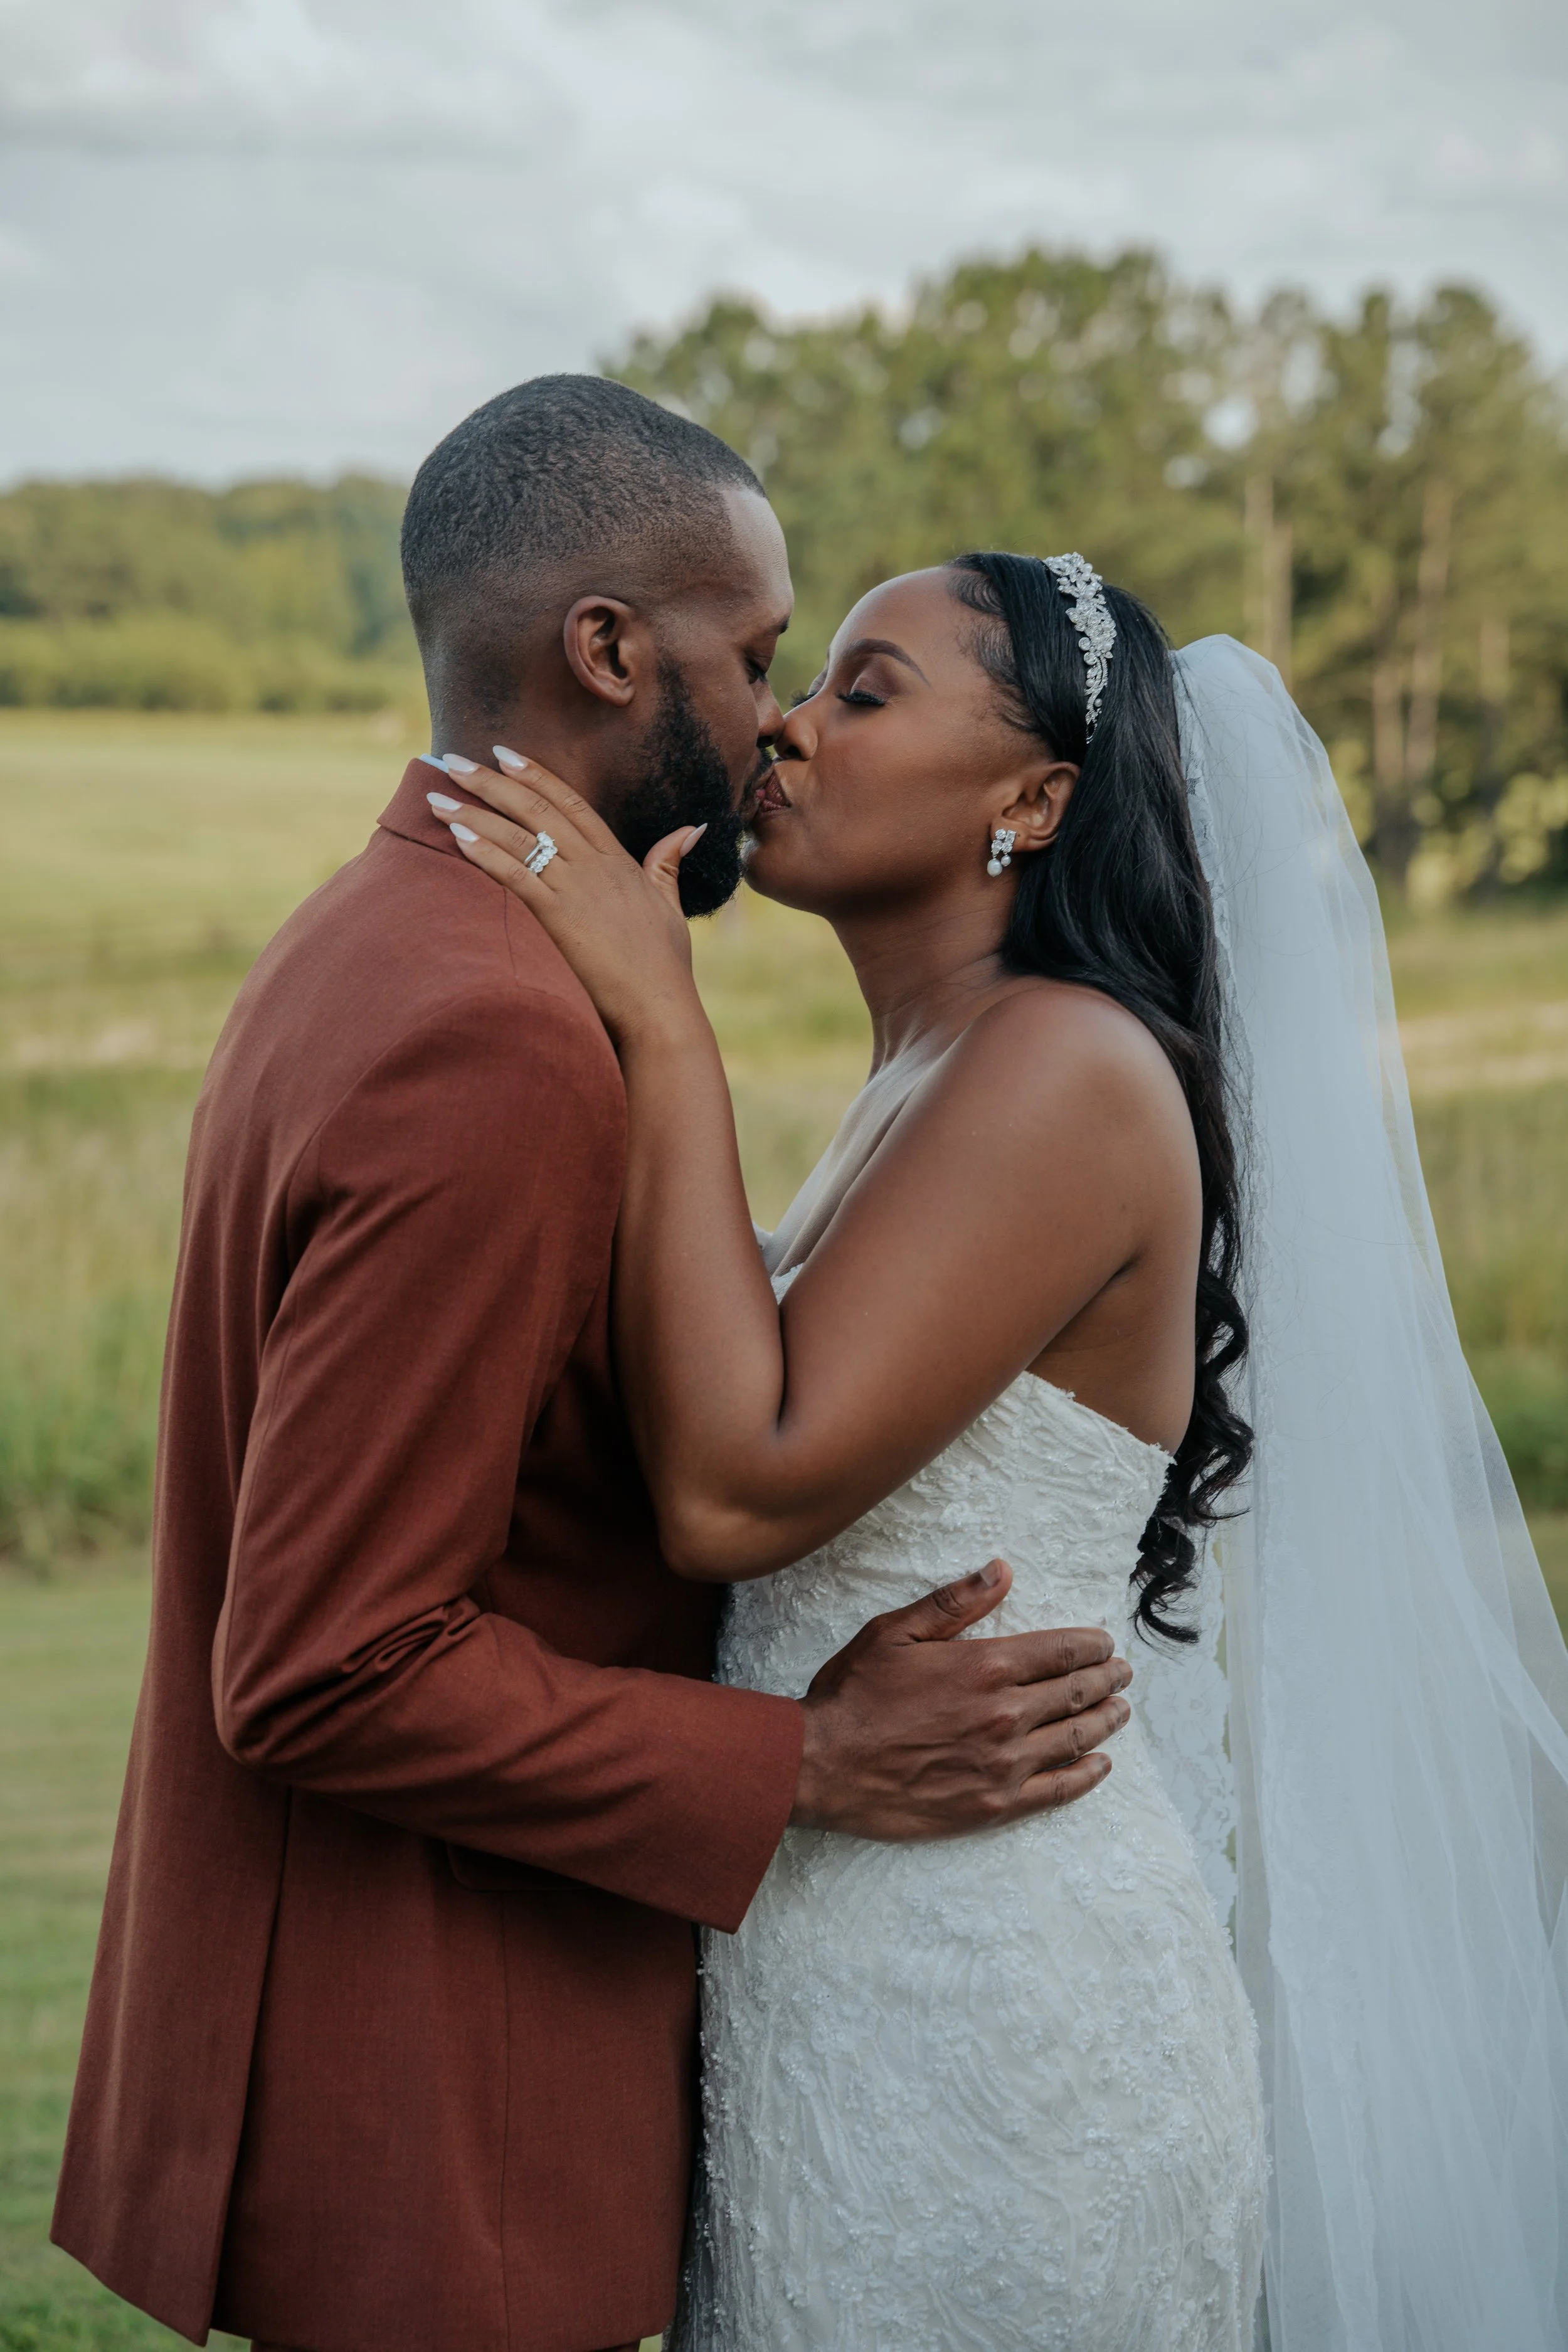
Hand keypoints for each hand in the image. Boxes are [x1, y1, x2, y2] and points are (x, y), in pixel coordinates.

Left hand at [432, 750, 704, 1047]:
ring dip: (474, 813)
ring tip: (437, 797)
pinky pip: (517, 875)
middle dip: (490, 782)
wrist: (659, 1006)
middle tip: (451, 760)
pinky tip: (457, 837)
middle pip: (536, 808)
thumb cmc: (664, 965)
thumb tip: (691, 828)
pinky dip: (486, 853)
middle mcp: (594, 865)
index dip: (535, 774)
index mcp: (618, 860)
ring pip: (519, 837)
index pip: (571, 803)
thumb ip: (667, 863)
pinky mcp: (559, 917)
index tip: (503, 753)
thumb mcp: (669, 905)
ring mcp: (576, 889)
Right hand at [790, 1559, 1131, 1838]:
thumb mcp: (895, 1632)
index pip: (1061, 1650)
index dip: (1092, 1646)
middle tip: (1123, 1674)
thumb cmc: (854, 1695)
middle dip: (1106, 1679)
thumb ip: (953, 1603)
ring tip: (1120, 1710)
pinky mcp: (994, 1804)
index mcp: (985, 1666)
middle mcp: (1004, 1714)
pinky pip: (1057, 1789)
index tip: (1105, 1644)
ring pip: (1074, 1738)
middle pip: (1076, 1692)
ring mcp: (1003, 1763)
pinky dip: (1086, 1775)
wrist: (823, 1766)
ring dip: (1104, 1721)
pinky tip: (1100, 1764)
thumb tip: (1001, 1571)